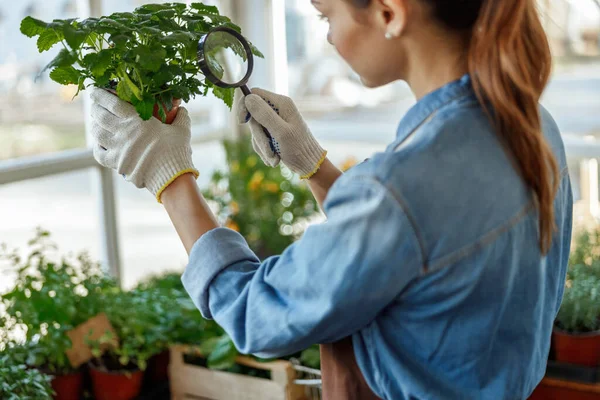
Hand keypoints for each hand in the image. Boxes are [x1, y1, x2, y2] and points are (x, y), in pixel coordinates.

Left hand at [90, 88, 198, 202]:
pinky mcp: (117, 163)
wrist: (171, 176)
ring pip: (97, 133)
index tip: (96, 90)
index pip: (112, 103)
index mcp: (137, 120)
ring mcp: (117, 148)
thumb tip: (182, 109)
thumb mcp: (182, 130)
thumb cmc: (176, 151)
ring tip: (95, 122)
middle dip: (95, 108)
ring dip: (94, 125)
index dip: (101, 95)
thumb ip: (181, 117)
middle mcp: (123, 132)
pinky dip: (97, 147)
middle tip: (95, 105)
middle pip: (101, 116)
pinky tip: (99, 144)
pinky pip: (99, 154)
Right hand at [236, 88, 326, 178]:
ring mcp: (275, 122)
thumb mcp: (281, 132)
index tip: (242, 122)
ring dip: (262, 147)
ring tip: (275, 158)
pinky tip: (275, 159)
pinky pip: (260, 140)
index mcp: (282, 103)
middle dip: (258, 136)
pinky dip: (265, 151)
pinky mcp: (273, 133)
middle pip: (253, 116)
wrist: (309, 165)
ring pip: (256, 130)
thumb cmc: (299, 148)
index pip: (254, 94)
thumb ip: (264, 115)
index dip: (245, 106)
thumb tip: (248, 98)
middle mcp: (278, 109)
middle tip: (268, 149)